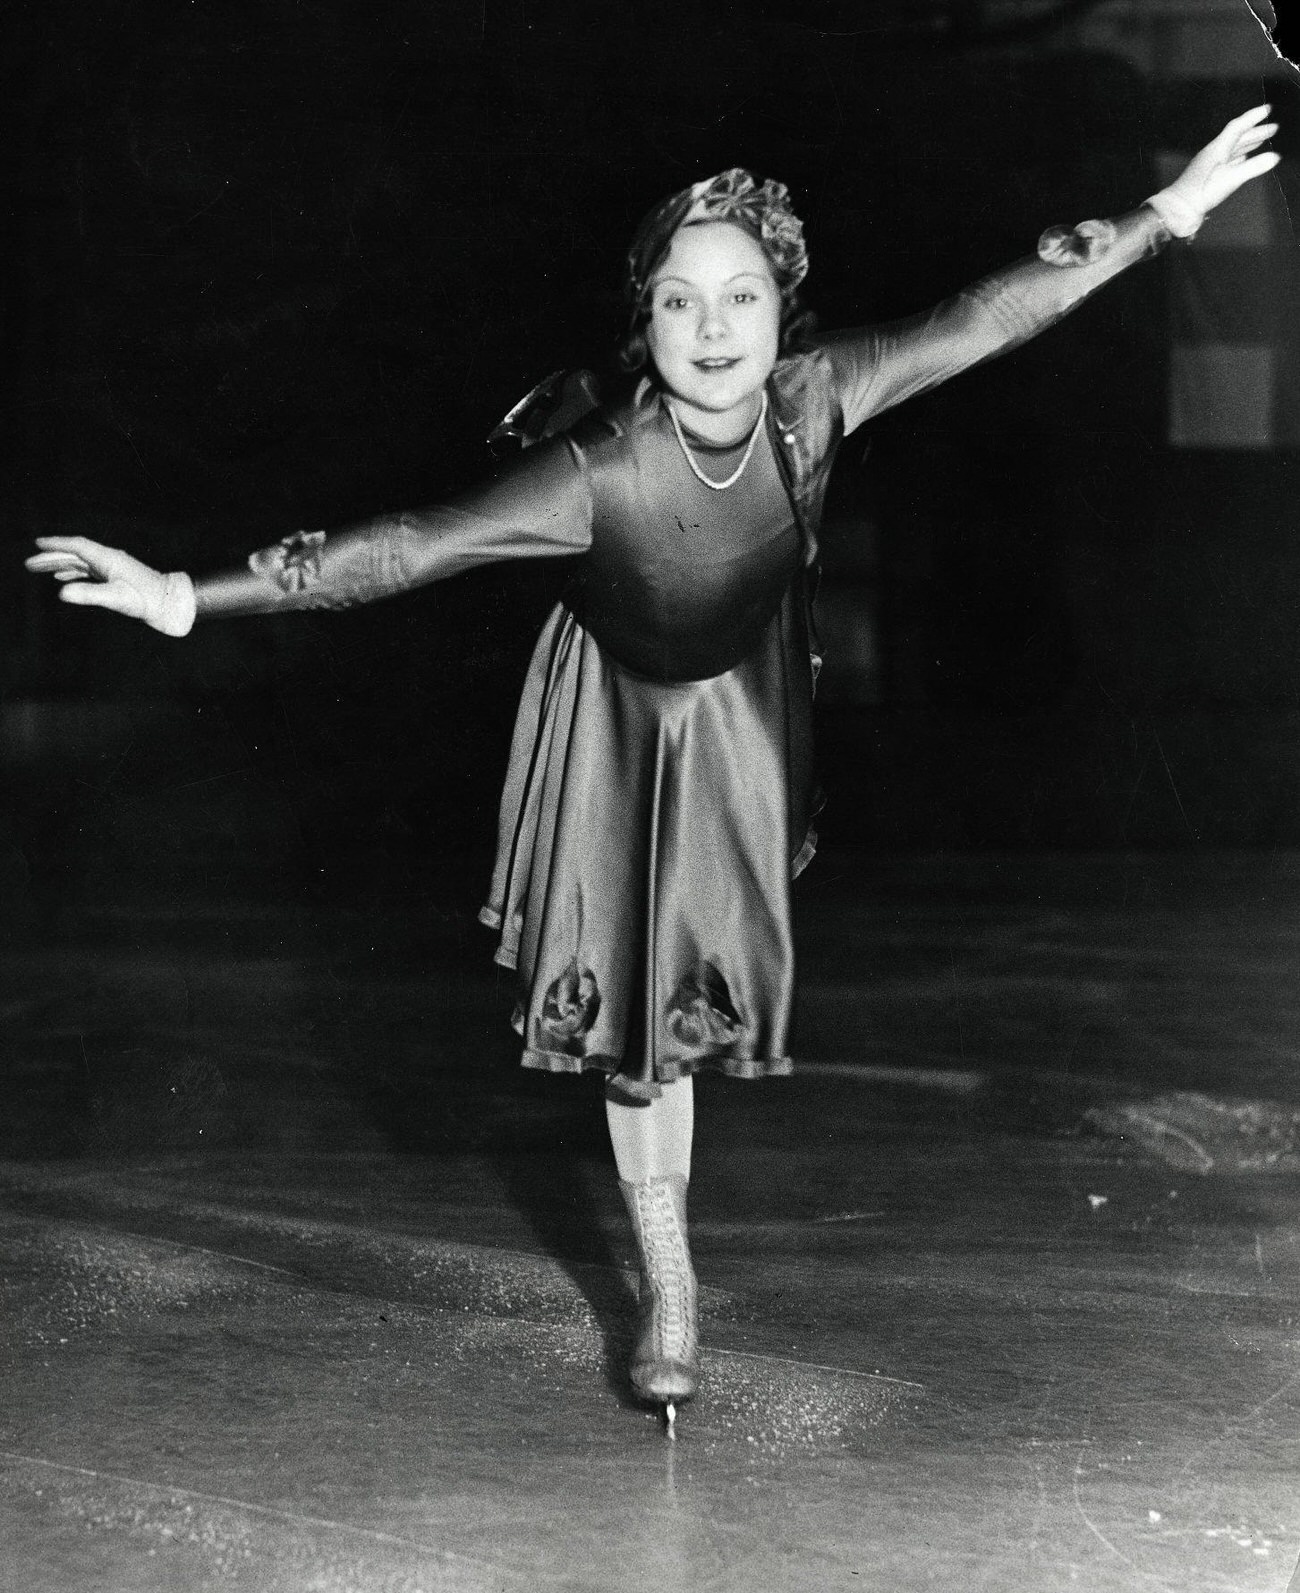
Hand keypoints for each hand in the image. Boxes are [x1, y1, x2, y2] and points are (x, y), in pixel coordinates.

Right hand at [25, 535, 195, 635]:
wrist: (170, 603)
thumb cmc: (146, 599)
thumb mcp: (116, 598)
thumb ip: (89, 594)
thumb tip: (61, 593)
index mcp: (108, 558)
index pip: (77, 546)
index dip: (57, 544)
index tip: (38, 543)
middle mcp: (109, 560)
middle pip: (75, 554)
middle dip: (52, 557)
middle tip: (29, 563)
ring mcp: (113, 568)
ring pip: (81, 563)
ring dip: (61, 565)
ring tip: (41, 570)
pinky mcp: (117, 578)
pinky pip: (89, 572)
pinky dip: (74, 573)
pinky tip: (65, 580)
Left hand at [1152, 104, 1280, 235]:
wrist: (1178, 209)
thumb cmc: (1200, 193)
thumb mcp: (1230, 179)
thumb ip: (1252, 167)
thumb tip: (1274, 157)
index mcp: (1217, 149)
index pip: (1237, 127)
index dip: (1253, 117)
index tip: (1267, 109)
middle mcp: (1213, 154)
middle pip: (1237, 137)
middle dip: (1256, 131)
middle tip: (1273, 128)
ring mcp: (1210, 165)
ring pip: (1233, 149)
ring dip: (1248, 143)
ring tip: (1262, 140)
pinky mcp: (1208, 176)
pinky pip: (1227, 161)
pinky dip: (1239, 157)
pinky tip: (1243, 159)